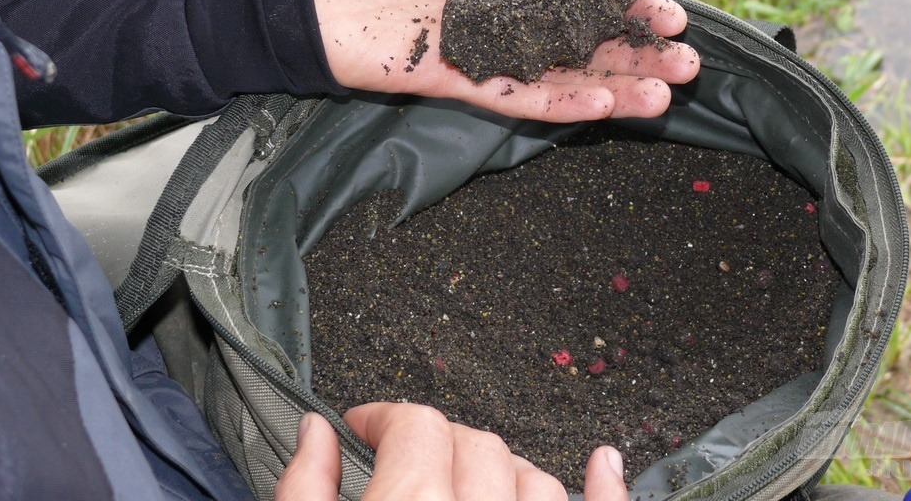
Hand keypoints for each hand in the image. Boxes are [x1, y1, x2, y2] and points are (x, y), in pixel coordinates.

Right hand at [274, 405, 629, 500]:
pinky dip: (606, 488)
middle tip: (405, 462)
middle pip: (476, 443)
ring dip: (505, 469)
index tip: (363, 429)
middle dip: (435, 442)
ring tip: (470, 479)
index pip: (416, 426)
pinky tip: (605, 463)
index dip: (383, 416)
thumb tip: (313, 435)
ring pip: (538, 478)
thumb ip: (304, 492)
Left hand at [301, 0, 699, 122]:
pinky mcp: (446, 78)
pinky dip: (556, 103)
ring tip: (661, 95)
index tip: (672, 14)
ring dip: (609, 85)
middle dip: (634, 50)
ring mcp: (475, 45)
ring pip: (556, 72)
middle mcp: (497, 6)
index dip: (628, 0)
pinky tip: (601, 106)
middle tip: (686, 64)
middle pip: (580, 35)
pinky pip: (512, 97)